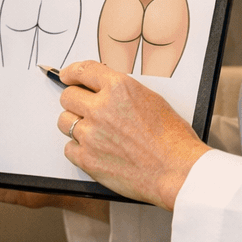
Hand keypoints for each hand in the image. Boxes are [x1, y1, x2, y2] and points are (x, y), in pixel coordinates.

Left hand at [57, 60, 209, 210]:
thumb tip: (105, 90)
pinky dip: (78, 149)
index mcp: (119, 88)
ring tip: (91, 132)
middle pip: (68, 96)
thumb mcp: (151, 99)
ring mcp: (92, 134)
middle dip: (74, 100)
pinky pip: (68, 148)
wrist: (177, 172)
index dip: (71, 72)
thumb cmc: (173, 139)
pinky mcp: (88, 159)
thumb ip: (123, 92)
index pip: (83, 70)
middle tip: (82, 108)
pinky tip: (93, 150)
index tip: (66, 76)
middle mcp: (101, 108)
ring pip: (64, 121)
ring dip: (75, 124)